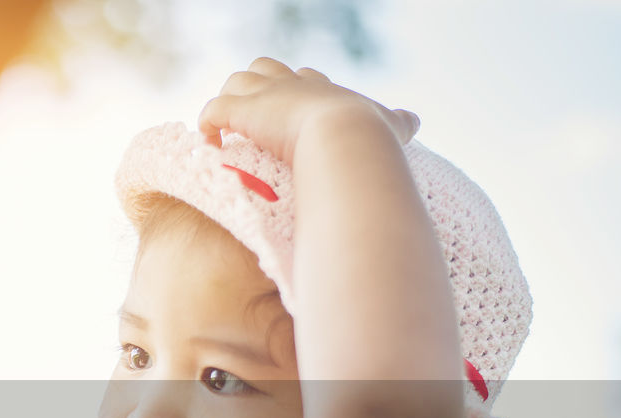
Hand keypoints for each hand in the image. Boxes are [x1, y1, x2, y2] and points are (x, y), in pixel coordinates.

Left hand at [197, 57, 419, 164]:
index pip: (304, 78)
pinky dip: (207, 125)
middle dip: (257, 89)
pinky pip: (213, 110)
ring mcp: (266, 95)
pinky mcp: (243, 112)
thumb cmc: (368, 137)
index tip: (291, 114)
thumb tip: (413, 120)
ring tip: (226, 133)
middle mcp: (293, 84)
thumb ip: (398, 122)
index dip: (294, 92)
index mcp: (323, 88)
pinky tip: (210, 144)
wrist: (346, 138)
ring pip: (236, 82)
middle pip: (265, 69)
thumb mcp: (389, 126)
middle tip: (254, 121)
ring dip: (229, 104)